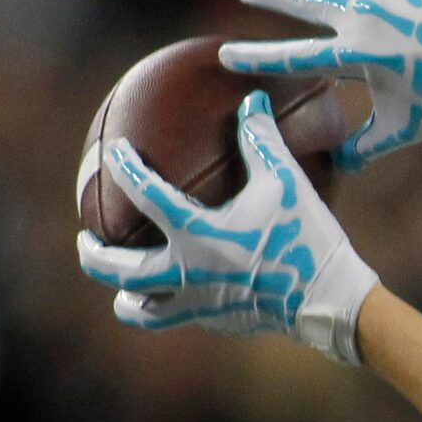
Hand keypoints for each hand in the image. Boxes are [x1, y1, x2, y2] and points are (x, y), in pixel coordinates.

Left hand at [76, 90, 378, 364]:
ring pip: (142, 309)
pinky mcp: (221, 322)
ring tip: (125, 286)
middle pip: (117, 270)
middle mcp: (186, 273)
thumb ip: (262, 141)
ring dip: (127, 296)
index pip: (142, 195)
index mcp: (195, 234)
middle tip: (88, 239)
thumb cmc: (308, 238)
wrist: (334, 302)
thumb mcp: (288, 183)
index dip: (124, 169)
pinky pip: (183, 315)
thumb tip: (253, 100)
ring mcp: (201, 304)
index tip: (114, 154)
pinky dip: (174, 304)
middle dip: (94, 254)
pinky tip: (183, 294)